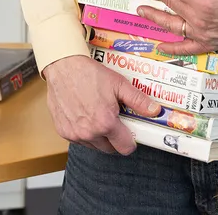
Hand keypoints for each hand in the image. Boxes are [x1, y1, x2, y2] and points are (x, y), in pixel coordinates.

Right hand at [42, 54, 160, 155]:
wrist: (63, 67)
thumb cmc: (89, 74)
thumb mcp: (119, 84)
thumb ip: (138, 100)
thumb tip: (155, 111)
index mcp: (106, 123)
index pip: (125, 148)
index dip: (130, 141)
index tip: (130, 133)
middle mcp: (89, 133)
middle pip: (110, 149)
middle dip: (115, 139)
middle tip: (114, 121)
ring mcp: (74, 134)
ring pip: (94, 145)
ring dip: (99, 137)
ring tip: (98, 116)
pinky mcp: (63, 132)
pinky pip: (79, 140)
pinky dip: (84, 132)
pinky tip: (85, 115)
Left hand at [133, 0, 217, 54]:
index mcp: (204, 0)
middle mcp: (199, 19)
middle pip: (169, 1)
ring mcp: (202, 33)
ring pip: (172, 23)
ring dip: (154, 16)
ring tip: (139, 8)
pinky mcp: (208, 43)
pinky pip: (186, 48)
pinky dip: (172, 48)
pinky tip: (160, 46)